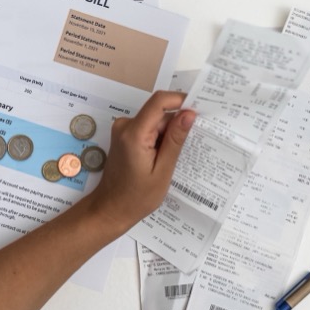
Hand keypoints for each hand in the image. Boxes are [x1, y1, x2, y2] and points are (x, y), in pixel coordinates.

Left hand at [86, 91, 195, 232]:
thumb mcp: (162, 171)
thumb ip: (175, 140)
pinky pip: (148, 128)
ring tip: (171, 159)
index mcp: (134, 134)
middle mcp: (125, 126)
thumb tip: (189, 114)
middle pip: (159, 112)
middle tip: (188, 147)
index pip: (159, 101)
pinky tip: (162, 158)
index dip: (181, 100)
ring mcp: (123, 130)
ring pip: (155, 121)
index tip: (199, 111)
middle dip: (176, 125)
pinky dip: (159, 139)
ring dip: (167, 135)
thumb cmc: (137, 197)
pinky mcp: (124, 135)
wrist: (111, 209)